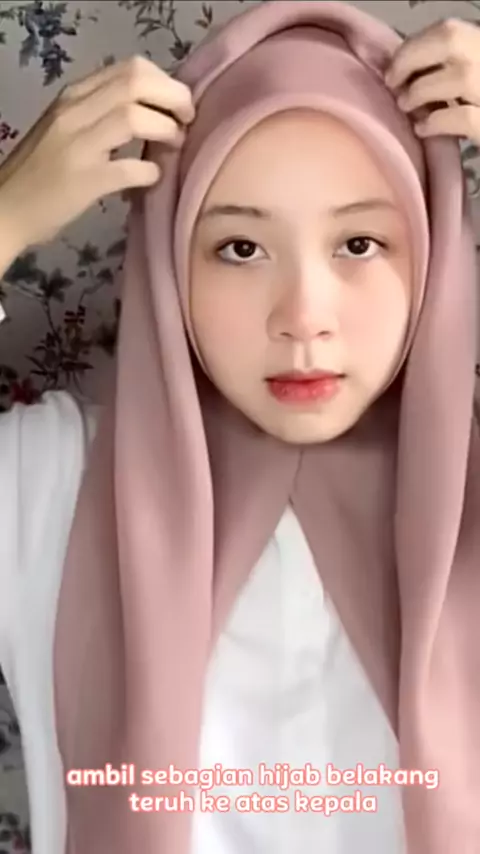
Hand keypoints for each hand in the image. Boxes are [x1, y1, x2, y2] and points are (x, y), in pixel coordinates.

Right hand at [0, 55, 193, 258]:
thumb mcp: (66, 129)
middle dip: (173, 99)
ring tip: (174, 146)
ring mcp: (78, 146)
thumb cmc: (41, 173)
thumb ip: (101, 115)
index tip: (178, 105)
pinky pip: (130, 168)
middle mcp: (74, 113)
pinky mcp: (84, 181)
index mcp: (73, 97)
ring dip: (166, 130)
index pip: (129, 69)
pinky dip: (151, 172)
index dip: (165, 83)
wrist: (6, 209)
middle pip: (136, 83)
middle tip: (186, 121)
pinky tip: (152, 179)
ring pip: (134, 116)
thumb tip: (153, 112)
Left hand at [385, 18, 479, 144]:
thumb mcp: (468, 74)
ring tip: (406, 105)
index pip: (449, 30)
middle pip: (452, 42)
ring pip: (460, 78)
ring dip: (421, 91)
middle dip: (412, 60)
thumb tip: (403, 68)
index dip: (414, 45)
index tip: (393, 65)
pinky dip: (437, 122)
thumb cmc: (475, 102)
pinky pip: (464, 118)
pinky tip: (422, 129)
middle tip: (392, 83)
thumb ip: (446, 66)